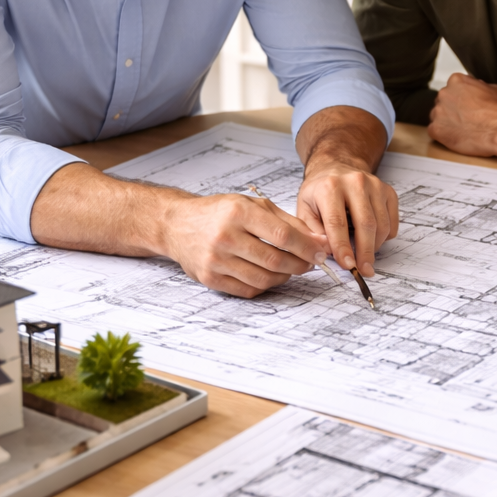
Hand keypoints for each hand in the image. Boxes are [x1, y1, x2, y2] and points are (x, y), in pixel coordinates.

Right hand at [160, 193, 327, 297]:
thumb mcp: (252, 206)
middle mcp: (225, 237)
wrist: (177, 224)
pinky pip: (247, 290)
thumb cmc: (218, 213)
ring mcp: (215, 260)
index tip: (320, 252)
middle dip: (299, 265)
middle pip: (274, 260)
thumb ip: (287, 221)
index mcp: (238, 213)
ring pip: (263, 279)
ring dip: (284, 277)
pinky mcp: (209, 278)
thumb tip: (318, 241)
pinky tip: (270, 276)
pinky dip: (265, 286)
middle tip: (309, 263)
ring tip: (290, 269)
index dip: (306, 247)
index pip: (282, 235)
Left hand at [297, 161, 399, 275]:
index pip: (337, 222)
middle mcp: (355, 182)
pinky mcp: (388, 191)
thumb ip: (313, 232)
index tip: (347, 265)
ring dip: (374, 246)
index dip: (343, 247)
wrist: (336, 166)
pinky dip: (384, 237)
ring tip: (363, 253)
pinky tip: (371, 238)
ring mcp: (375, 185)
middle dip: (365, 252)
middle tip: (363, 270)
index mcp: (330, 187)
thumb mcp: (305, 208)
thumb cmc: (320, 191)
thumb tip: (327, 253)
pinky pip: (392, 223)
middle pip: (366, 224)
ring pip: (382, 225)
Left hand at [428, 73, 496, 155]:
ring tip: (462, 129)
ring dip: (446, 122)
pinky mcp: (435, 129)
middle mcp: (444, 93)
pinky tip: (457, 137)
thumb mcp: (494, 89)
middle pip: (444, 101)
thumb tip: (479, 89)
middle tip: (466, 119)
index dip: (462, 98)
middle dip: (452, 109)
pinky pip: (434, 131)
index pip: (454, 87)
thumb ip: (479, 87)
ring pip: (437, 116)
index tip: (468, 105)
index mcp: (457, 81)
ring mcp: (438, 111)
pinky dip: (443, 135)